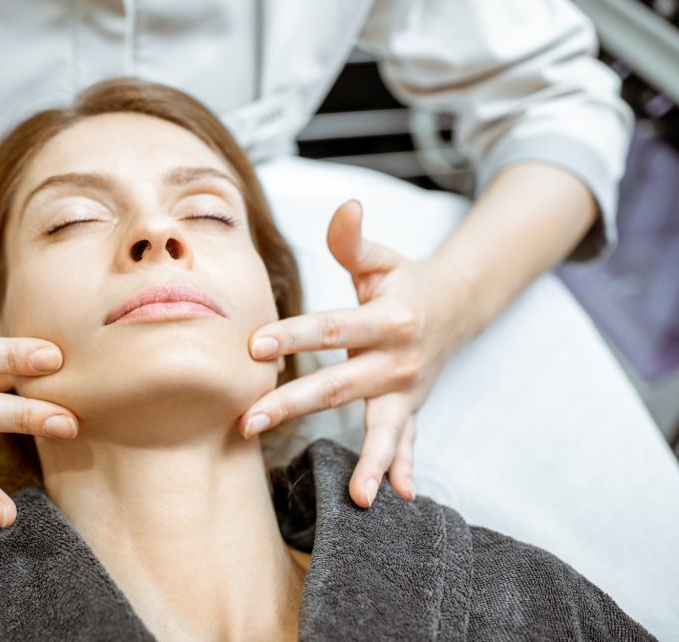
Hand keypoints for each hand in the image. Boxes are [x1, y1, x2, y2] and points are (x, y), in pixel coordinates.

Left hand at [240, 200, 473, 507]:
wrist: (456, 305)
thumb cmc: (403, 280)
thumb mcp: (380, 258)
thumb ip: (354, 240)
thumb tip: (346, 207)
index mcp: (390, 318)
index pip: (333, 328)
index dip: (295, 336)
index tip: (254, 347)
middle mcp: (401, 359)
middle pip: (341, 386)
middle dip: (294, 404)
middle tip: (249, 421)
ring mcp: (408, 390)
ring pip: (384, 429)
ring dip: (367, 461)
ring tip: (354, 495)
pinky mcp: (411, 409)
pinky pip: (409, 444)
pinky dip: (404, 469)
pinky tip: (397, 497)